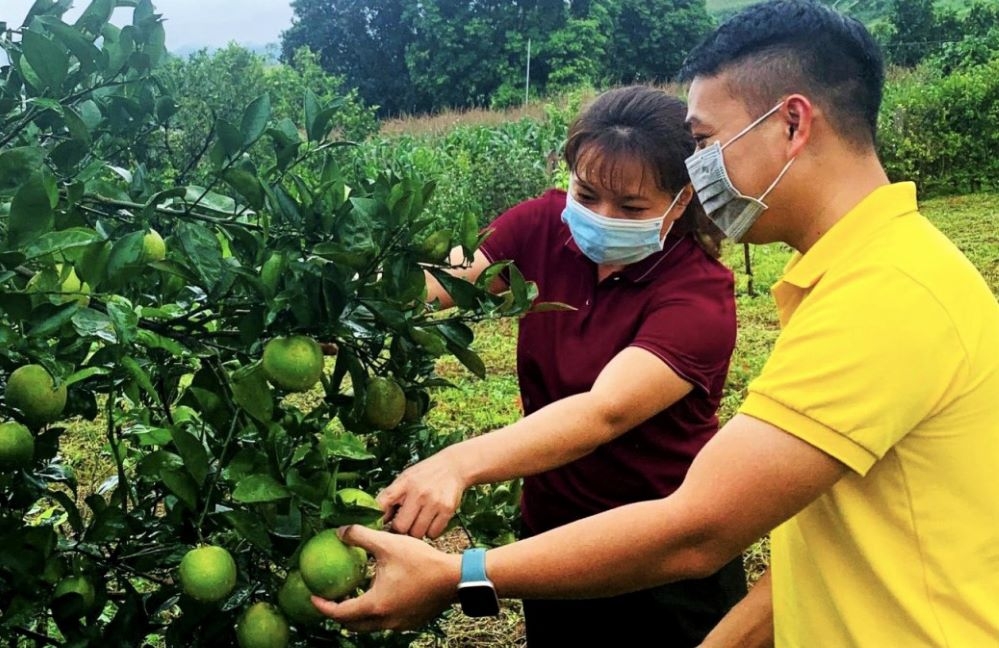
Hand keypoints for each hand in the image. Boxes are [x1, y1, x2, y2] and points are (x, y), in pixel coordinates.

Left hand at [311, 525, 460, 631]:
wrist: (454, 578)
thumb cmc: (421, 561)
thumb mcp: (388, 544)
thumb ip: (360, 536)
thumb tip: (340, 531)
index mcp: (374, 605)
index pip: (339, 614)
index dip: (323, 606)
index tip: (314, 596)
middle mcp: (384, 621)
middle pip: (352, 625)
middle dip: (338, 613)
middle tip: (332, 598)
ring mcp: (399, 624)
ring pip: (370, 625)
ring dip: (359, 613)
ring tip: (355, 594)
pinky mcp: (411, 622)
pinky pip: (386, 622)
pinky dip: (377, 612)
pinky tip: (380, 593)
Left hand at [377, 451, 466, 538]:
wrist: (453, 466)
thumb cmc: (425, 474)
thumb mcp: (404, 479)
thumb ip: (390, 497)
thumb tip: (378, 520)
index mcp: (403, 483)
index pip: (381, 505)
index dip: (376, 519)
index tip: (378, 525)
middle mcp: (418, 493)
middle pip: (400, 527)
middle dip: (400, 530)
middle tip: (403, 525)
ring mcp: (434, 502)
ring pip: (417, 533)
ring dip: (416, 532)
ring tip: (418, 522)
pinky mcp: (447, 509)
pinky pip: (433, 533)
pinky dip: (430, 532)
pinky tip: (430, 522)